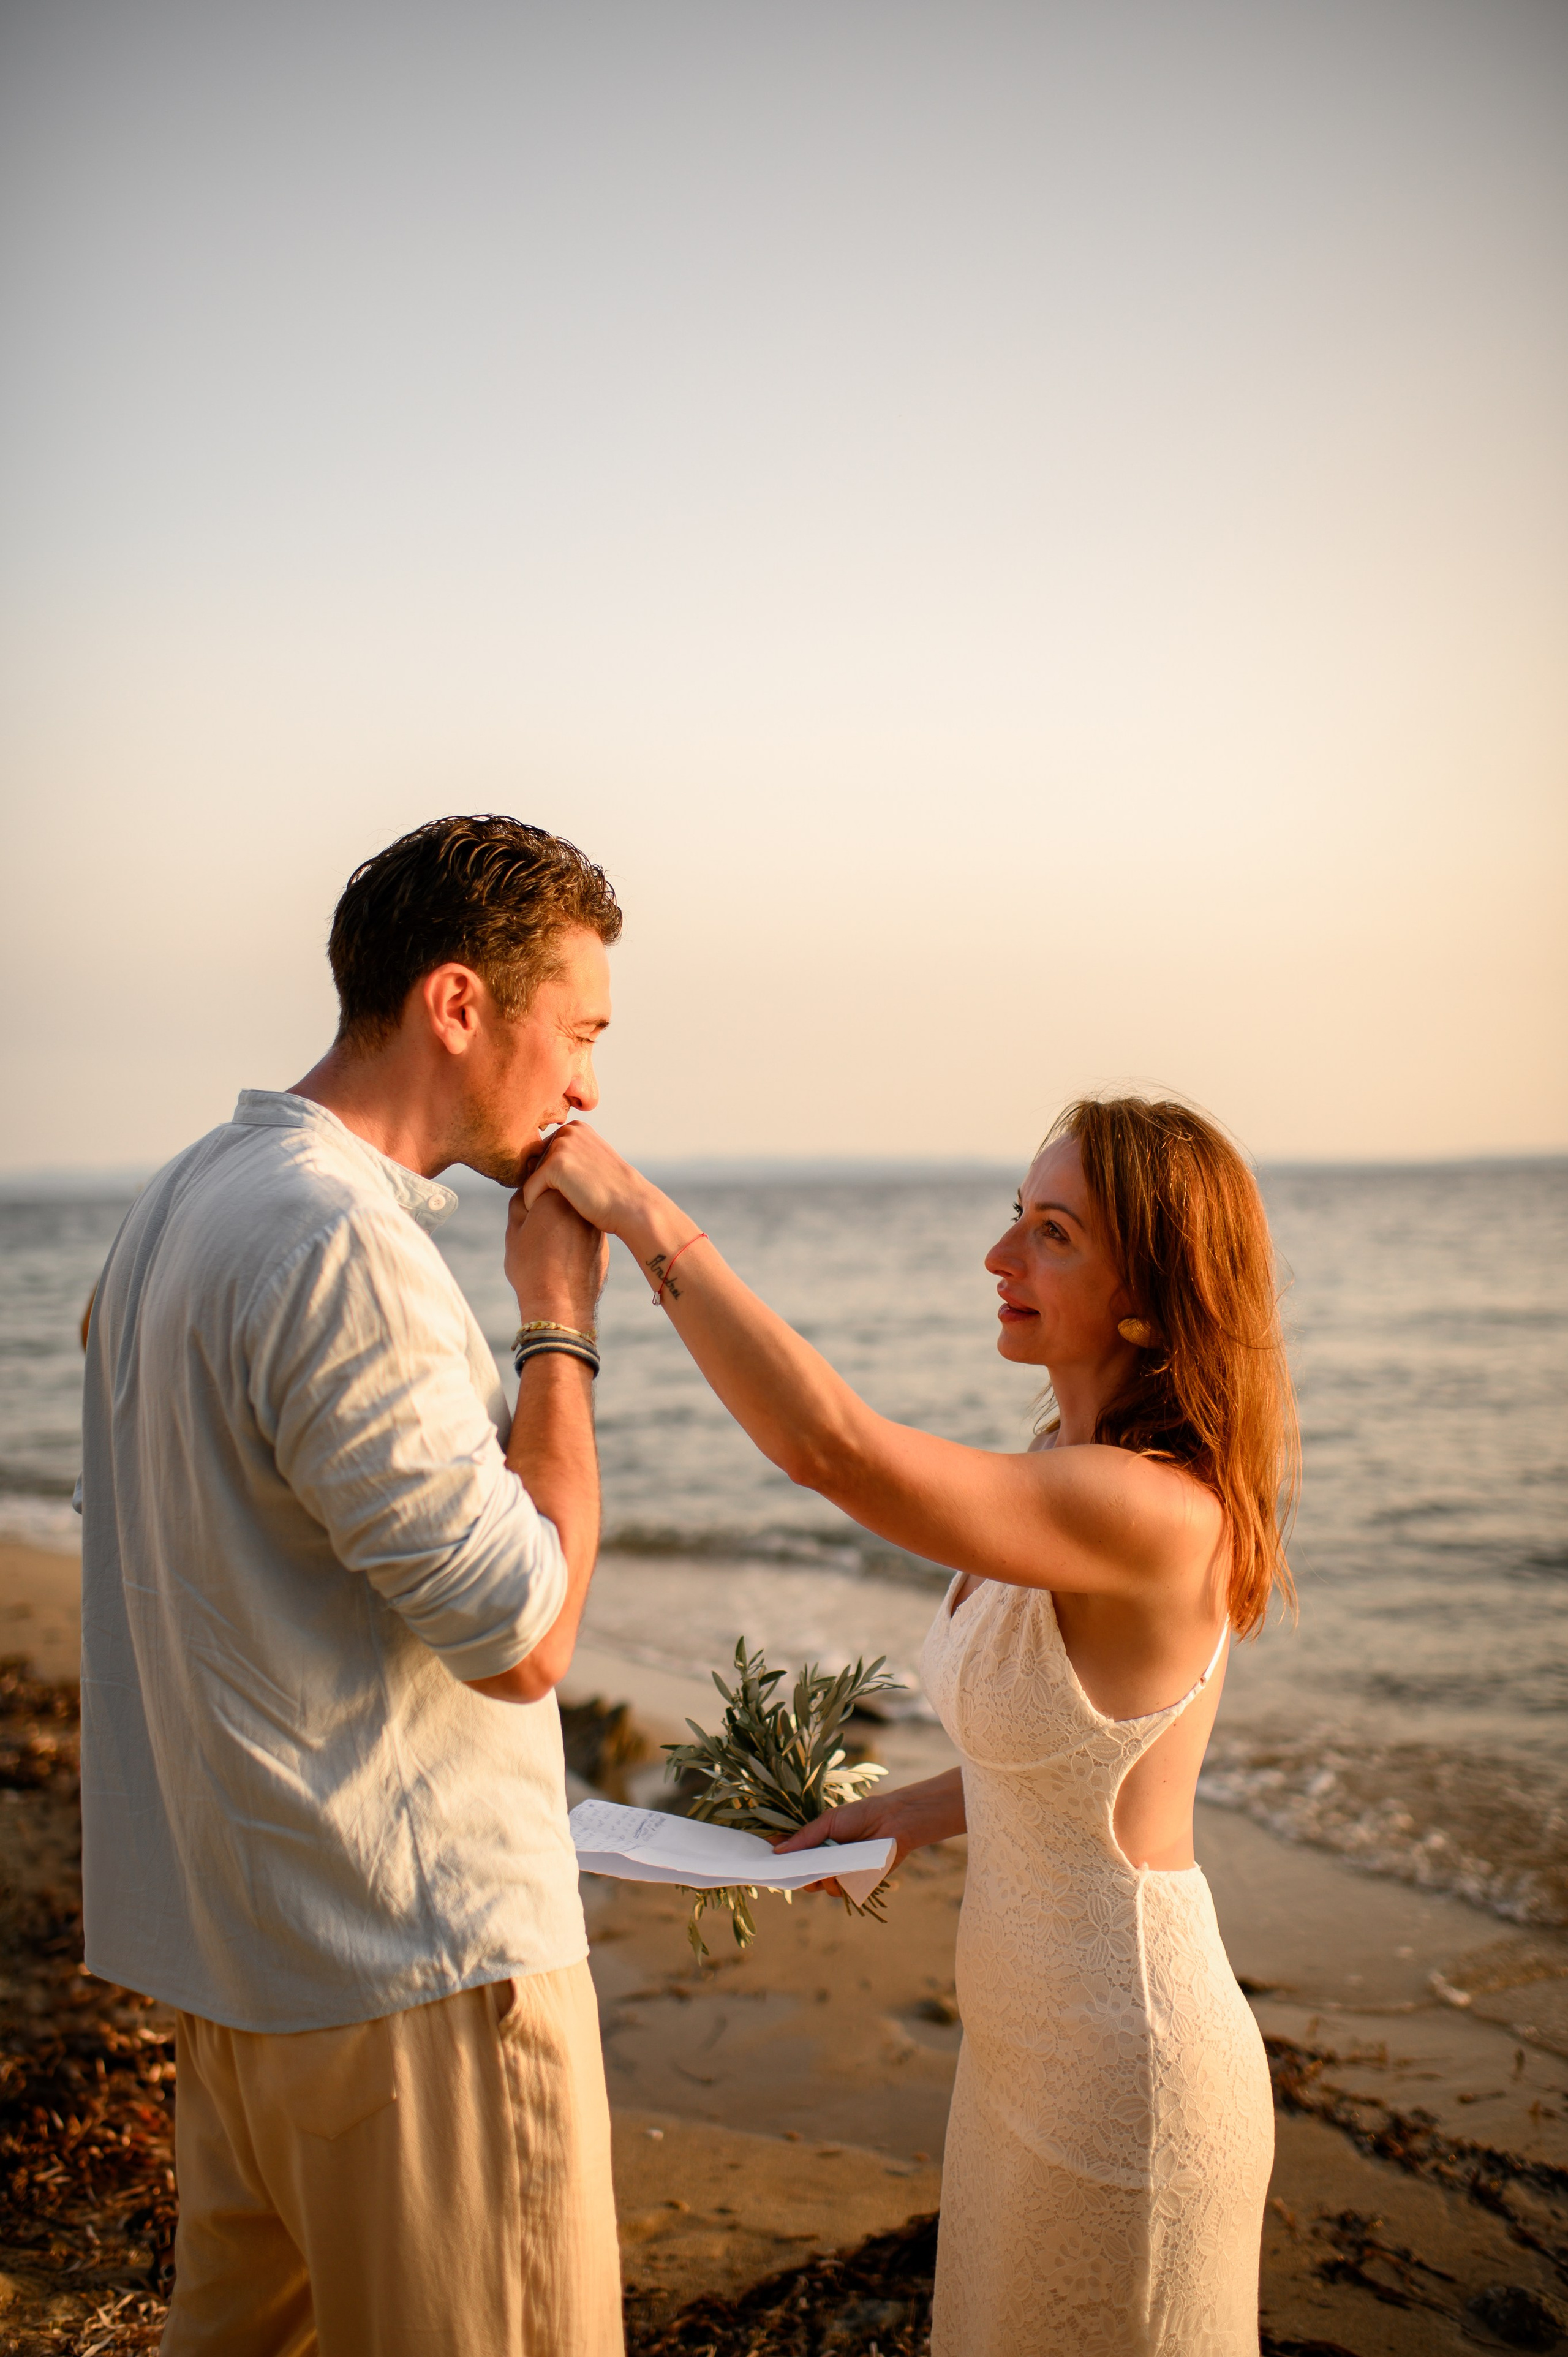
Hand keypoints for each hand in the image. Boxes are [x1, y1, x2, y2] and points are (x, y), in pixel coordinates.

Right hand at [505, 1183, 607, 1329]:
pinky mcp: (603, 1245)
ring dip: (563, 1225)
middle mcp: (581, 1207)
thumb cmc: (532, 1267)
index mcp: (556, 1196)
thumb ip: (520, 1203)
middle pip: (563, 1198)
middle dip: (550, 1209)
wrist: (561, 1304)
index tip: (528, 1216)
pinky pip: (585, 1236)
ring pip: (575, 1218)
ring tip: (550, 1248)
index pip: (544, 1182)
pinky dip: (574, 1241)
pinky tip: (563, 1259)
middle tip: (538, 1232)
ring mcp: (595, 1227)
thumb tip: (528, 1191)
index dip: (533, 1199)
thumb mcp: (515, 1231)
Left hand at [521, 1122, 659, 1237]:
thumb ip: (568, 1156)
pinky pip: (528, 1191)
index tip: (575, 1190)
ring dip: (542, 1196)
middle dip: (545, 1186)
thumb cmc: (612, 1193)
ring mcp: (562, 1145)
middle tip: (572, 1199)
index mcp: (576, 1129)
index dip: (553, 1179)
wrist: (632, 1207)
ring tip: (570, 1204)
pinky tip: (557, 1213)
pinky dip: (536, 1206)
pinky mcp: (555, 1165)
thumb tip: (530, 1162)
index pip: (544, 1155)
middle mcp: (568, 1131)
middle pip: (534, 1165)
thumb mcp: (590, 1163)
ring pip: (531, 1178)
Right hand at [769, 1772, 966, 1897]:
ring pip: (819, 1887)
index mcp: (816, 1844)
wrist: (892, 1823)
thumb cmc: (860, 1816)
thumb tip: (777, 1850)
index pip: (792, 1856)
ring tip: (830, 1868)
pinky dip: (837, 1885)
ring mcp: (840, 1873)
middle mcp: (825, 1860)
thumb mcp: (828, 1822)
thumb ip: (804, 1837)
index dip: (780, 1859)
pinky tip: (843, 1874)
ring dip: (820, 1880)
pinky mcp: (855, 1884)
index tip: (767, 1861)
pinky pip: (838, 1892)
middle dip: (799, 1875)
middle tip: (801, 1870)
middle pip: (803, 1877)